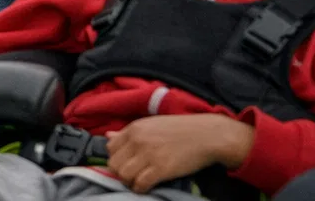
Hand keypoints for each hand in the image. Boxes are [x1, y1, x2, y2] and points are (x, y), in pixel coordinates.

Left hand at [106, 114, 253, 192]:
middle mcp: (137, 141)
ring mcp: (148, 155)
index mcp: (134, 129)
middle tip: (132, 175)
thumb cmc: (180, 130)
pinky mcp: (161, 169)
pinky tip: (146, 187)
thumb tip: (108, 136)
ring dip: (129, 182)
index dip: (117, 158)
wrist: (207, 135)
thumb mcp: (151, 125)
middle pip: (114, 163)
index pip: (110, 148)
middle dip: (120, 172)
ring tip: (138, 182)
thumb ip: (128, 132)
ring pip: (123, 175)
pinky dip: (140, 188)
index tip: (126, 163)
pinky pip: (140, 183)